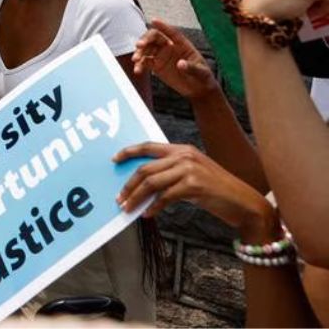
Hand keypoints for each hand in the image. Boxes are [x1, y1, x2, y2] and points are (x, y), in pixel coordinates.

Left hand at [114, 143, 276, 238]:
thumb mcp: (192, 176)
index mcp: (183, 149)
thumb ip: (171, 174)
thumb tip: (142, 185)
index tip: (114, 160)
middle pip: (145, 168)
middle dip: (128, 185)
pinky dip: (153, 207)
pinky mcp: (194, 185)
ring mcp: (189, 169)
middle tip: (119, 198)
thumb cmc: (217, 192)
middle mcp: (185, 155)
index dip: (129, 152)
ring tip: (128, 208)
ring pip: (151, 183)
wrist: (245, 204)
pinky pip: (164, 197)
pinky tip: (148, 214)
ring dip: (136, 198)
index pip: (149, 146)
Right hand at [133, 19, 220, 99]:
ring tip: (136, 60)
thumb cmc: (203, 78)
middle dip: (145, 39)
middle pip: (155, 38)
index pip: (172, 33)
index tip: (153, 20)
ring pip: (147, 49)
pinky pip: (145, 62)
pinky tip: (138, 70)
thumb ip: (191, 68)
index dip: (163, 26)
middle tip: (139, 46)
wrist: (197, 89)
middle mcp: (170, 47)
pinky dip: (139, 65)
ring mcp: (162, 56)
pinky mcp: (156, 66)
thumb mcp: (201, 73)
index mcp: (183, 45)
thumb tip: (181, 64)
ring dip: (139, 53)